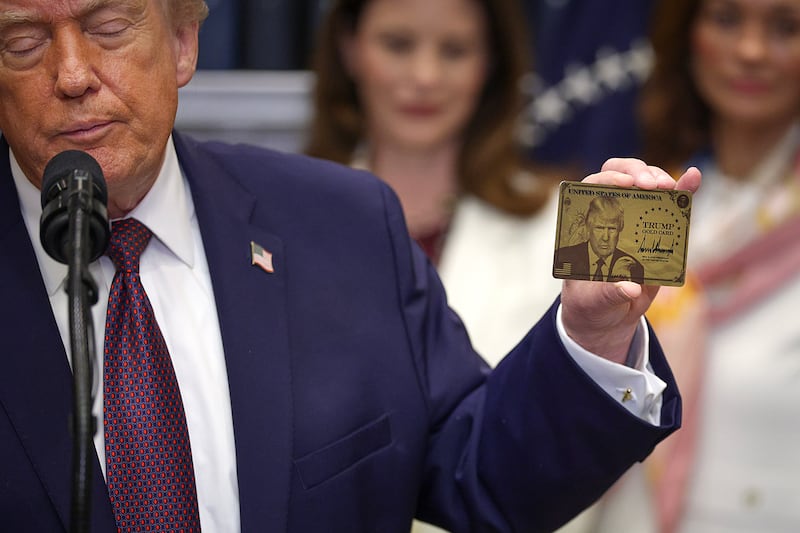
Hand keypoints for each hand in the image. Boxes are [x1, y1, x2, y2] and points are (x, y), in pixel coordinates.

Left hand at [560, 159, 700, 363]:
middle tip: (652, 185)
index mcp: (585, 227)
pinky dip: (683, 190)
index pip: (590, 190)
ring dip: (659, 178)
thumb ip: (608, 294)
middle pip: (618, 176)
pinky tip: (693, 177)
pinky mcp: (657, 230)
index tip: (624, 184)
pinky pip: (670, 206)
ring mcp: (634, 220)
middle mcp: (608, 216)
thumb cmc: (591, 305)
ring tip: (669, 187)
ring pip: (645, 184)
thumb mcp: (594, 302)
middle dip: (636, 172)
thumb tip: (630, 288)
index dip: (606, 180)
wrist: (608, 318)